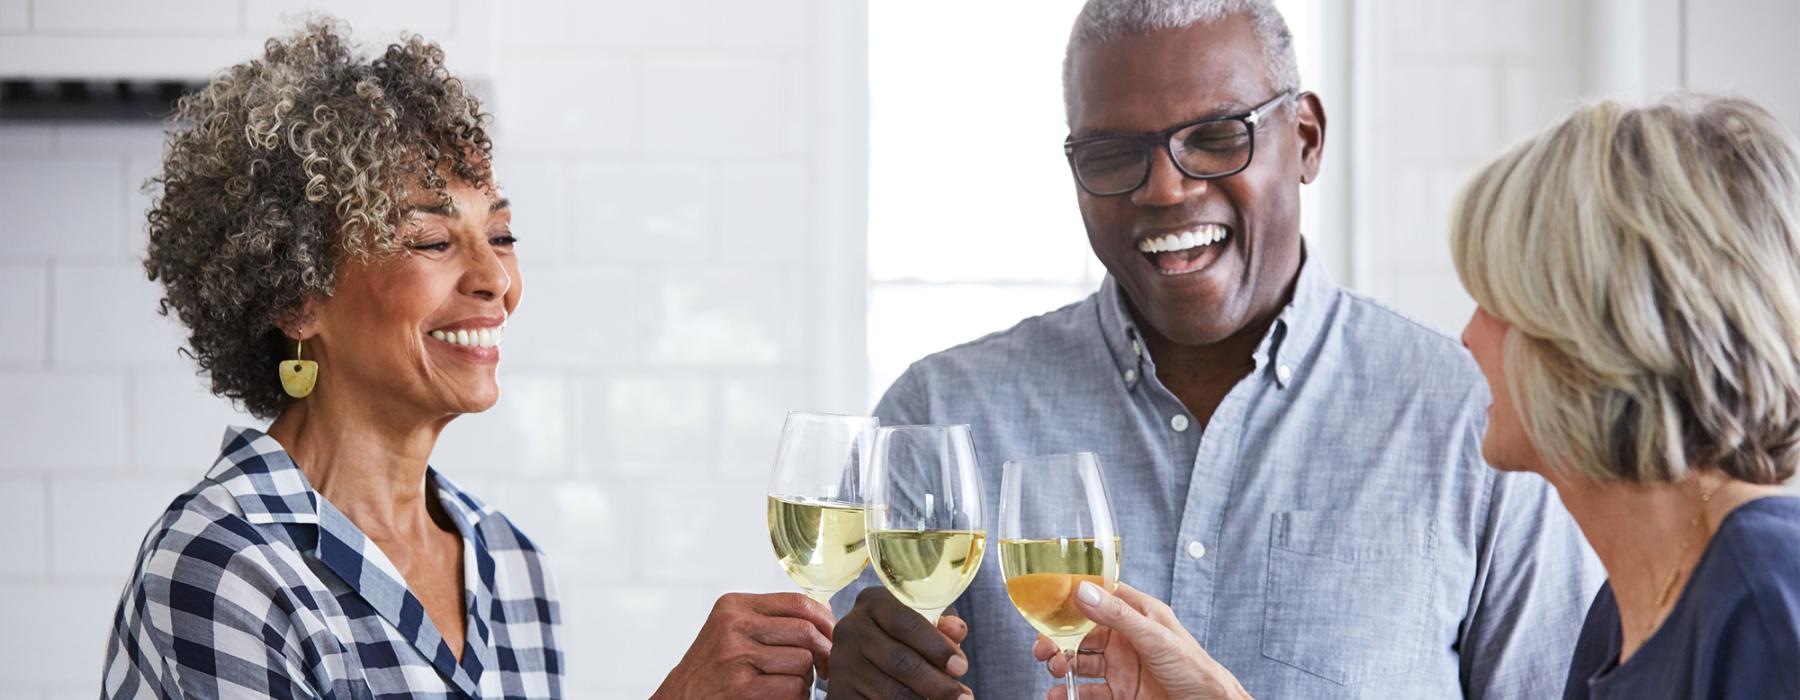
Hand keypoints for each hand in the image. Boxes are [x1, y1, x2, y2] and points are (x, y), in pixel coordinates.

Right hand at [652, 592, 834, 699]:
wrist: (679, 699)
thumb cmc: (711, 669)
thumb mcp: (731, 631)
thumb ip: (768, 620)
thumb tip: (825, 620)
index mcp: (734, 606)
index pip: (796, 602)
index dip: (825, 620)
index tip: (833, 636)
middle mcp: (734, 626)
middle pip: (805, 632)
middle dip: (824, 652)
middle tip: (826, 667)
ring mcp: (737, 657)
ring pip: (803, 662)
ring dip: (807, 679)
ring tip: (791, 684)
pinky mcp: (742, 687)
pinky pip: (794, 688)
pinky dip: (797, 697)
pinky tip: (781, 697)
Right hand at [826, 587, 972, 698]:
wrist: (864, 659)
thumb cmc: (904, 637)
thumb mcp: (924, 623)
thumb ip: (943, 625)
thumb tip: (956, 630)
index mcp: (873, 602)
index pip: (907, 623)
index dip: (938, 647)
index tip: (961, 667)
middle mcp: (850, 629)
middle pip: (901, 661)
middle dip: (939, 684)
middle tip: (965, 697)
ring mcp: (841, 663)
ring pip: (891, 691)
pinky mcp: (838, 693)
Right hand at [1031, 582, 1249, 699]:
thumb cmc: (1194, 668)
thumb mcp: (1154, 636)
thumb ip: (1118, 615)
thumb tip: (1084, 591)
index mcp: (1137, 613)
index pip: (1099, 596)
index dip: (1072, 598)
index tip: (1047, 603)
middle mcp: (1125, 637)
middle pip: (1082, 631)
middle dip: (1058, 638)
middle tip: (1043, 648)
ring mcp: (1121, 665)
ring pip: (1081, 660)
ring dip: (1062, 663)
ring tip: (1054, 669)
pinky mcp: (1120, 691)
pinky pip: (1088, 690)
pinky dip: (1069, 692)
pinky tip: (1058, 694)